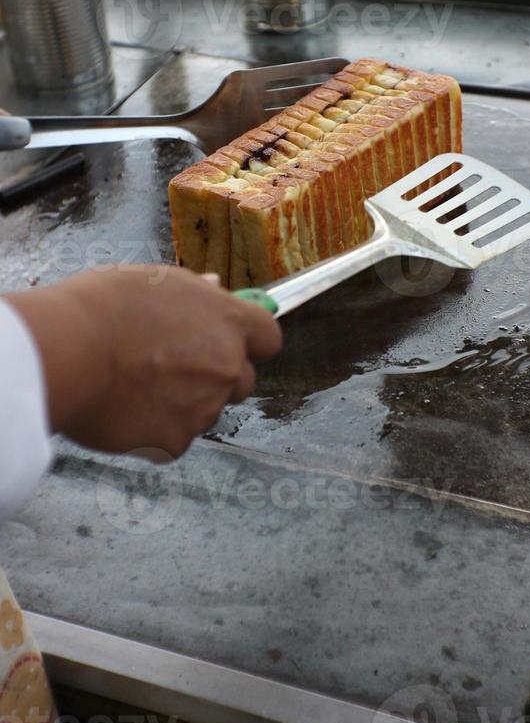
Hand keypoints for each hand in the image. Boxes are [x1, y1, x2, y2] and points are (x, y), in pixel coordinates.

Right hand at [7, 265, 281, 457]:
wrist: (67, 352)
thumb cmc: (102, 307)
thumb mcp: (155, 281)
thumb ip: (194, 292)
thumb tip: (214, 288)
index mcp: (227, 321)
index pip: (268, 336)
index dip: (251, 342)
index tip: (233, 342)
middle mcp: (226, 366)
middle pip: (242, 380)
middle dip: (217, 377)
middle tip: (173, 367)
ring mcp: (204, 407)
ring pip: (205, 411)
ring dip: (183, 403)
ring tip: (136, 384)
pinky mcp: (175, 442)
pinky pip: (174, 439)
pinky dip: (155, 430)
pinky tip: (125, 409)